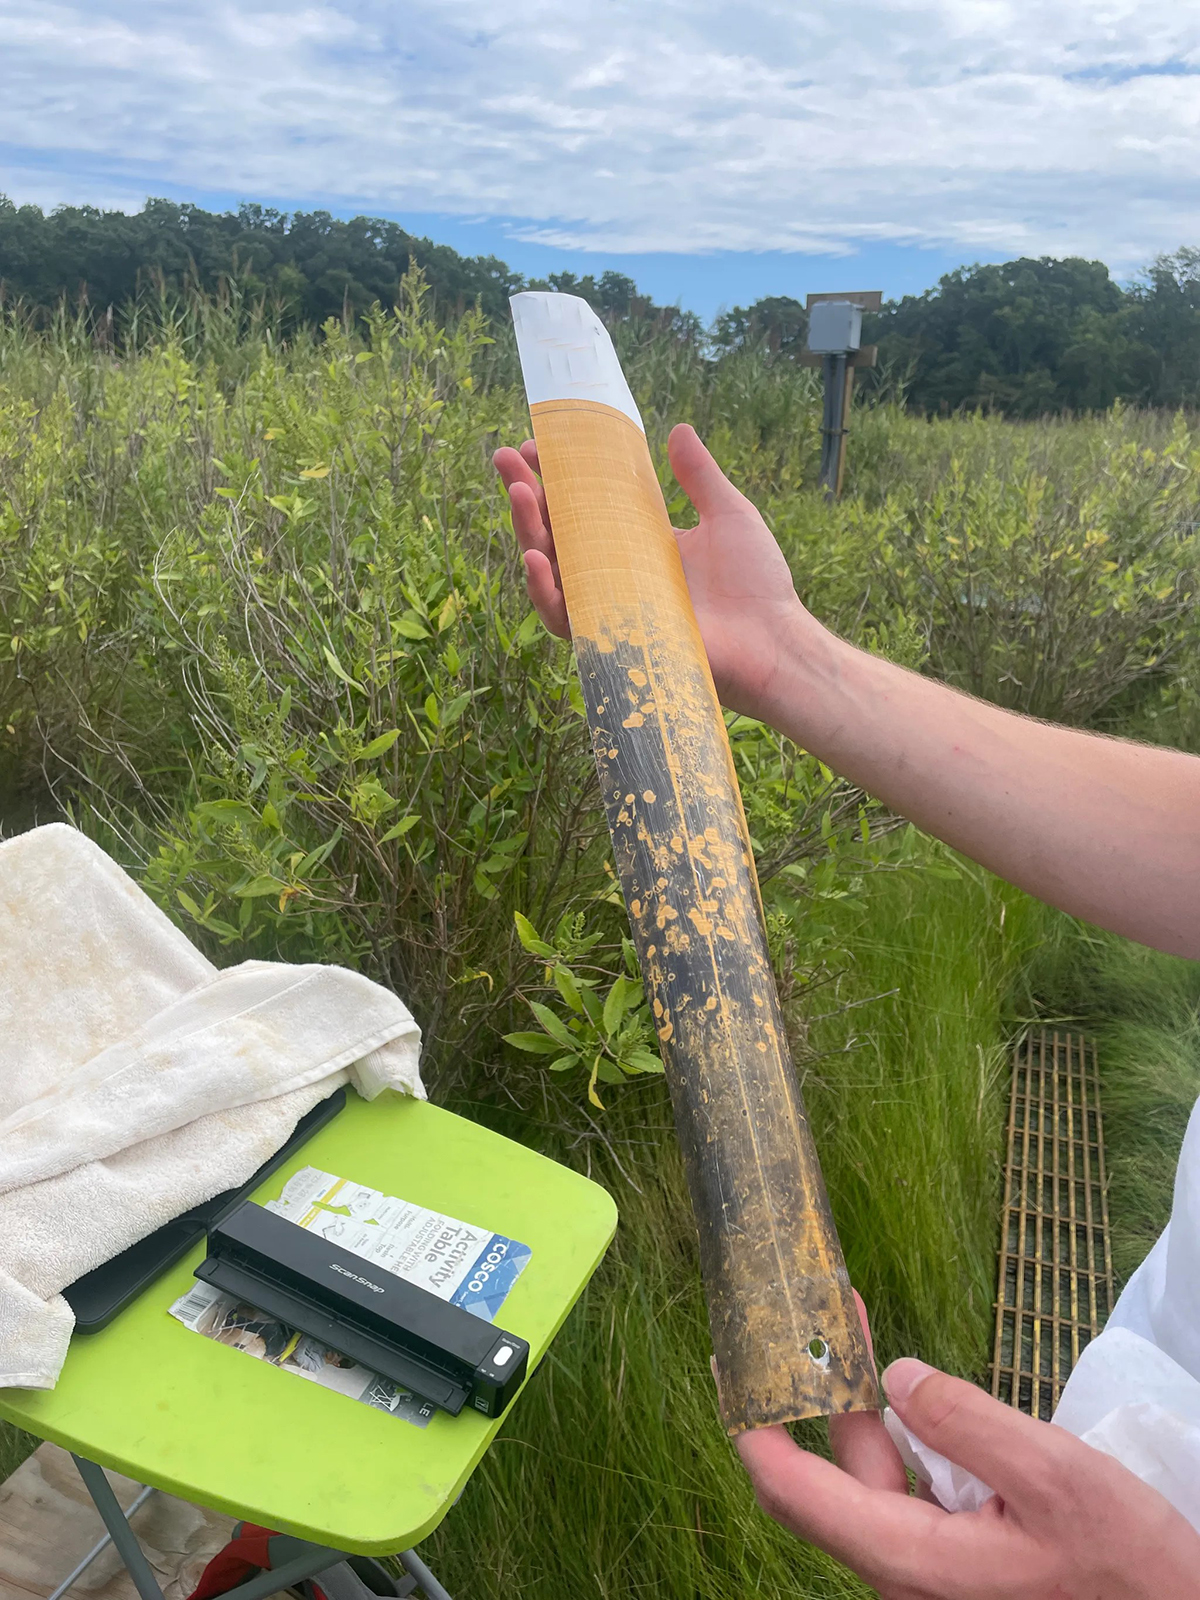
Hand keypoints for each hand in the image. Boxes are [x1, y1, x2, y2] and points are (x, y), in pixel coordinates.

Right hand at [493, 423, 826, 720]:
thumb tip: (677, 430)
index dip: (555, 478)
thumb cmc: (758, 585)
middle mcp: (616, 573)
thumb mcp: (728, 515)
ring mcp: (610, 605)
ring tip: (518, 494)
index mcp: (639, 543)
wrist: (773, 642)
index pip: (584, 506)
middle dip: (526, 495)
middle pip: (557, 533)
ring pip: (551, 571)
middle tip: (506, 459)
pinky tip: (532, 557)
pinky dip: (543, 589)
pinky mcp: (610, 637)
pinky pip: (564, 617)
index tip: (534, 445)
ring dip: (527, 532)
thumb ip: (700, 476)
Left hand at [735, 1331, 1199, 1598]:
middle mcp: (909, 1580)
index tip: (730, 1371)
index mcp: (917, 1565)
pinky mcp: (956, 1573)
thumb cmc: (1129, 1569)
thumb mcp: (1058, 1479)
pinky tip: (905, 1392)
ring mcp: (931, 1580)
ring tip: (854, 1327)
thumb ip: (969, 1423)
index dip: (757, 1433)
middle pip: (835, 1480)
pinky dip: (897, 1438)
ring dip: (861, 1407)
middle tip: (815, 1311)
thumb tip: (898, 1377)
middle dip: (819, 1392)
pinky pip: (906, 1499)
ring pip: (871, 1486)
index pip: (801, 1497)